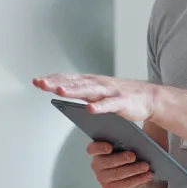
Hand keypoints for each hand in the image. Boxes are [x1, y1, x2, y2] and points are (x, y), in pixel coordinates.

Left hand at [34, 73, 159, 122]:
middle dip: (56, 83)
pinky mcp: (122, 102)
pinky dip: (99, 107)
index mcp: (91, 82)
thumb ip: (80, 90)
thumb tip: (59, 88)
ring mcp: (110, 92)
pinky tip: (89, 109)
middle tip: (40, 84)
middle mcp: (98, 84)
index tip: (37, 81)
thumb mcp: (97, 91)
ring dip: (74, 91)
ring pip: (89, 91)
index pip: (68, 78)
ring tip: (60, 92)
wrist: (149, 97)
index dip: (52, 79)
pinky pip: (109, 105)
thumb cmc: (121, 95)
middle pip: (74, 83)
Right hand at [86, 141, 154, 187]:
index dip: (99, 148)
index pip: (92, 148)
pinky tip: (147, 175)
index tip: (110, 147)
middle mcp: (96, 165)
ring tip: (146, 166)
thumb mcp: (126, 146)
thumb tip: (134, 140)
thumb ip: (126, 142)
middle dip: (121, 159)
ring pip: (117, 174)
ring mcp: (102, 178)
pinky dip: (138, 179)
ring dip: (133, 170)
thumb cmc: (128, 155)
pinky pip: (124, 184)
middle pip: (106, 162)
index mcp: (98, 151)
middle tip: (133, 156)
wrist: (133, 173)